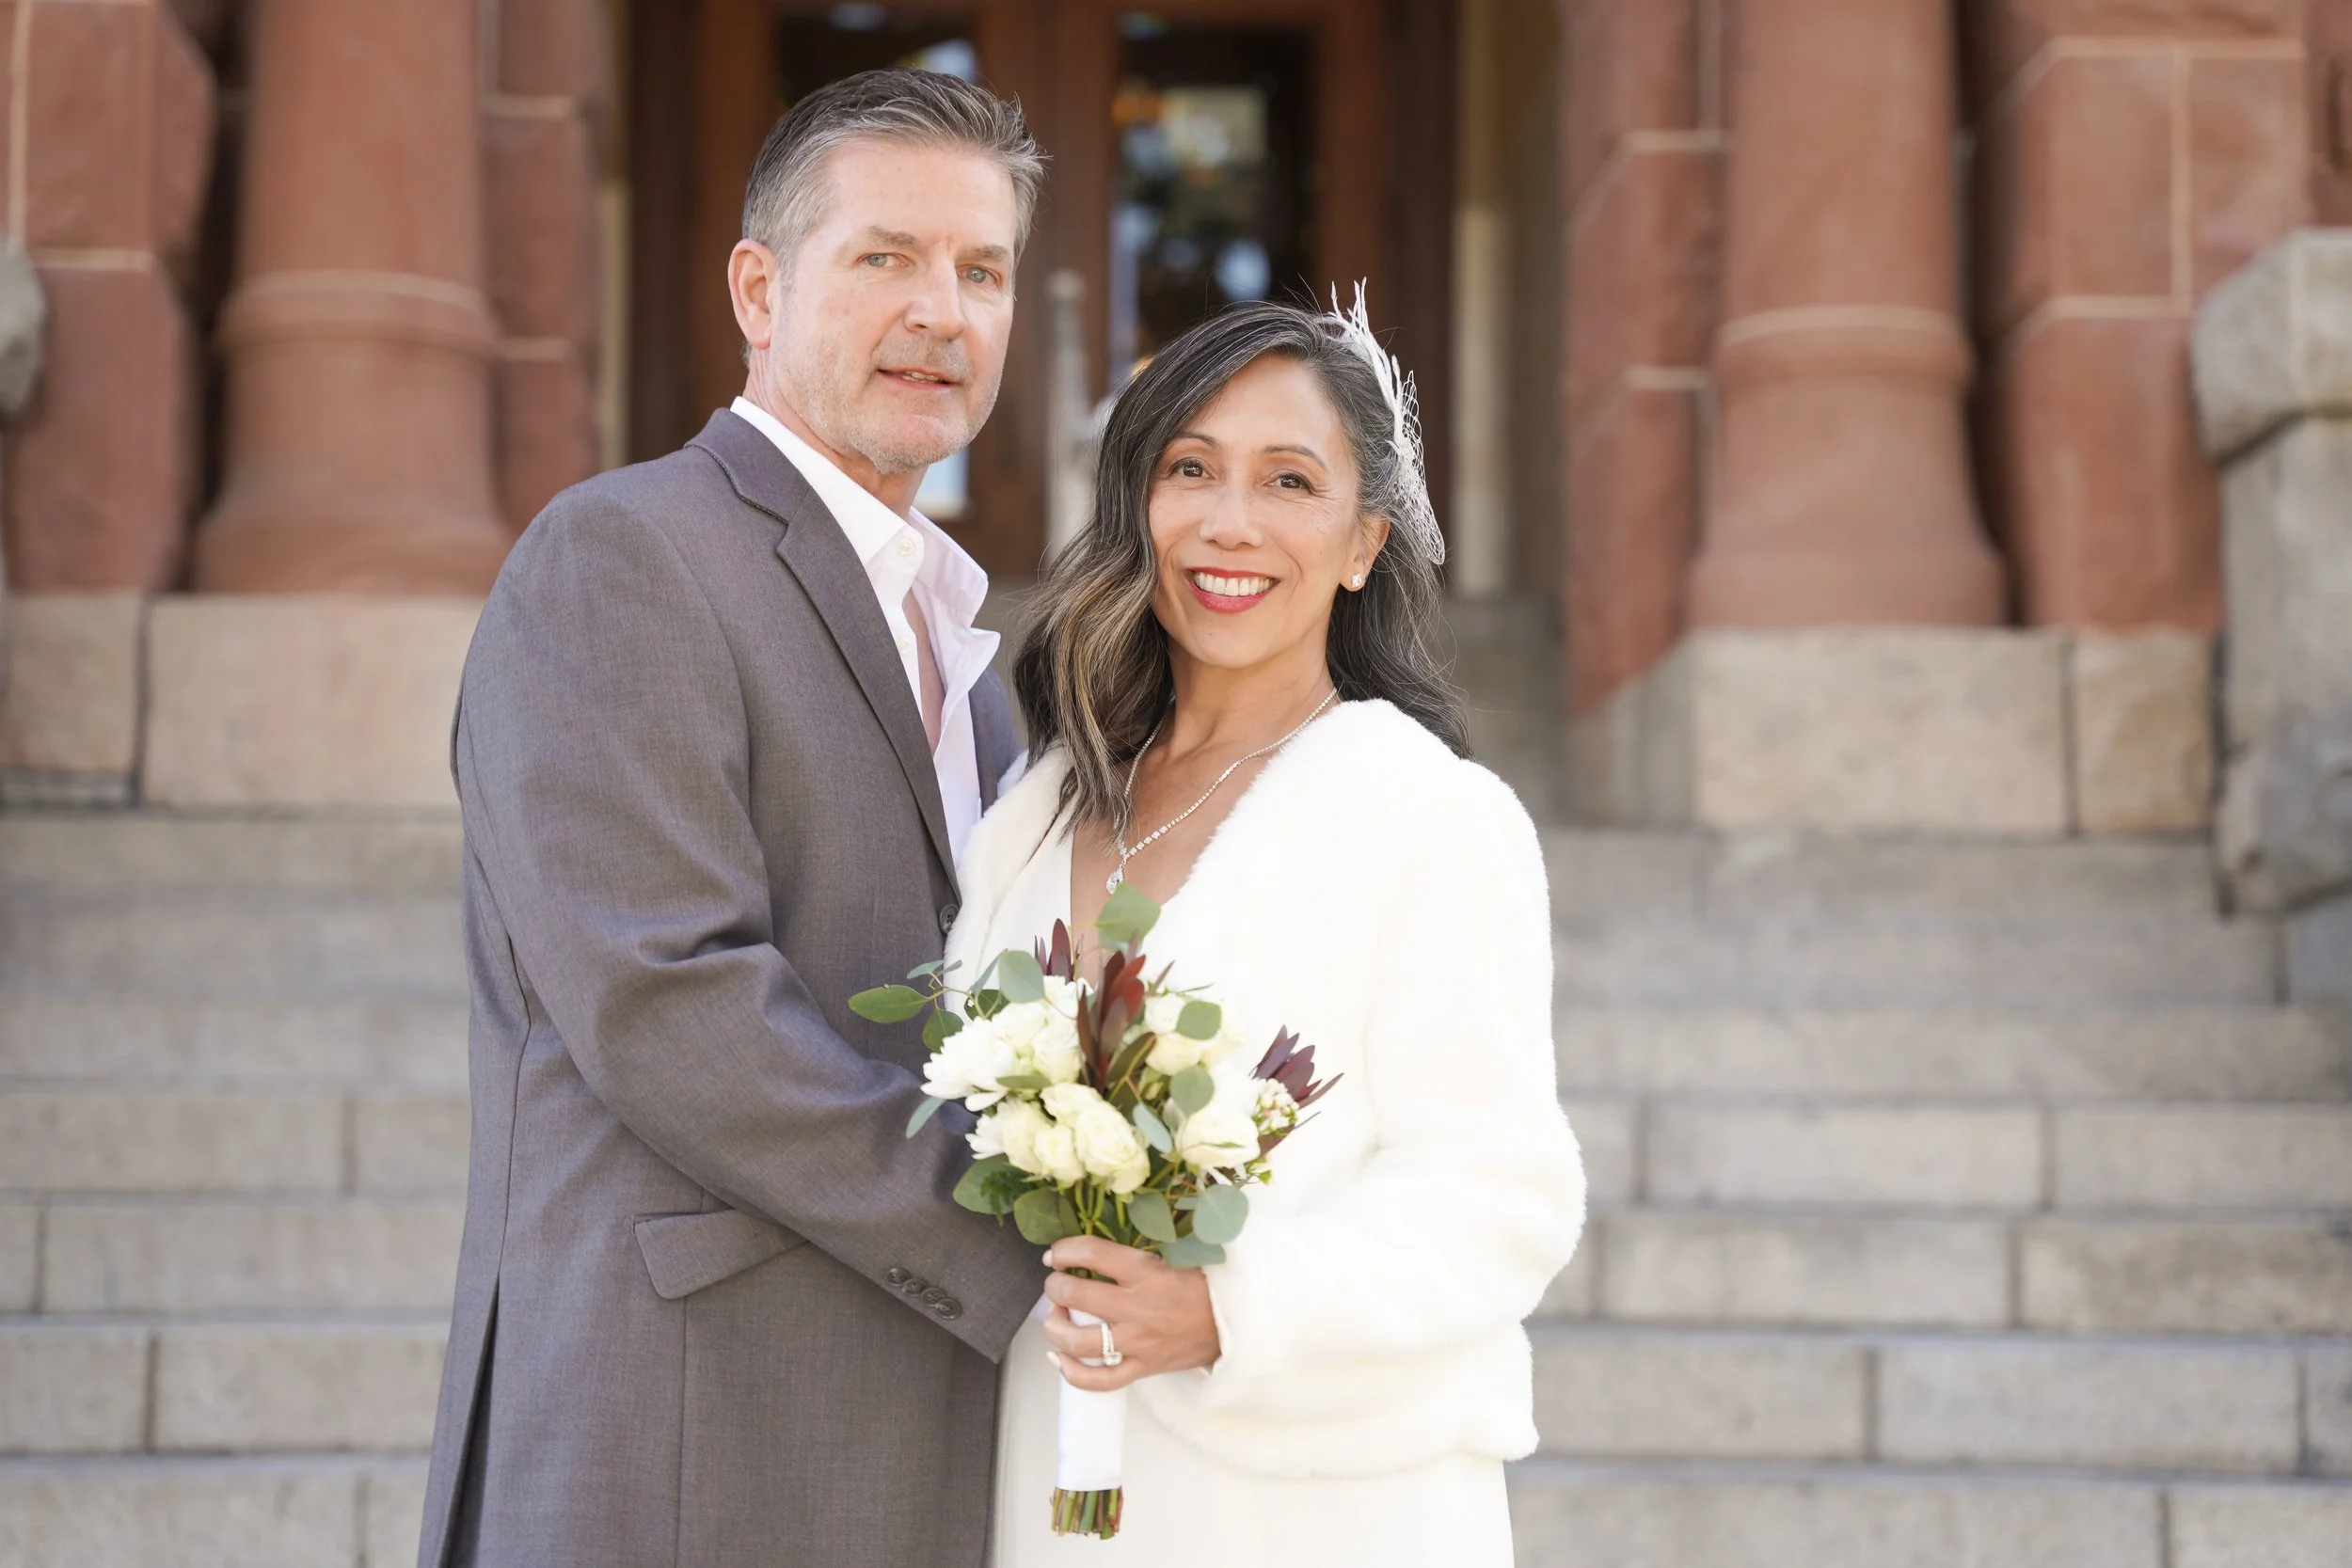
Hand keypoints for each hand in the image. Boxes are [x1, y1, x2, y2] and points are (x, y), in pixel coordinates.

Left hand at [1041, 1236, 1220, 1391]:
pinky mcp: (1141, 1368)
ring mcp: (1137, 1342)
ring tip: (1055, 1317)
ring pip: (1079, 1340)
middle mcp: (1137, 1308)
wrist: (1232, 1325)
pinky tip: (1059, 1357)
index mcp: (1146, 1273)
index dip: (1064, 1250)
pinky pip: (1099, 1380)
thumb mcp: (1174, 1257)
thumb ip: (1136, 1253)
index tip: (1055, 1253)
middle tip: (1056, 1283)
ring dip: (1055, 1326)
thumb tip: (1094, 1248)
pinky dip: (1072, 1372)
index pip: (1092, 1254)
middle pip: (1076, 1295)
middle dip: (1055, 1286)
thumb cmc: (1201, 1287)